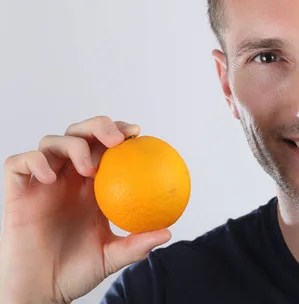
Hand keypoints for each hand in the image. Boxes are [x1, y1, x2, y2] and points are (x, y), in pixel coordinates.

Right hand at [0, 116, 170, 303]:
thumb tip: (167, 233)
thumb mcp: (112, 256)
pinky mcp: (17, 193)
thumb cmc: (77, 271)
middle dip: (98, 126)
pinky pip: (19, 163)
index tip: (137, 134)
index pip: (105, 146)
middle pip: (79, 133)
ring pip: (51, 142)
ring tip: (88, 168)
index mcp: (92, 185)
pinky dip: (34, 161)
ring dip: (72, 145)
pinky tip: (51, 177)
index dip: (119, 132)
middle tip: (117, 139)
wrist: (43, 291)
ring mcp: (42, 183)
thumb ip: (137, 244)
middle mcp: (68, 178)